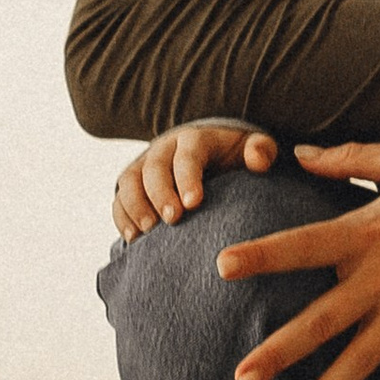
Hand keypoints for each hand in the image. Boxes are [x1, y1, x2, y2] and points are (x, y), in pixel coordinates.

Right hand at [113, 120, 277, 236]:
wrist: (210, 155)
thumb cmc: (236, 156)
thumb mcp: (252, 148)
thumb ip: (260, 151)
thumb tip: (259, 161)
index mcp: (194, 140)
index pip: (187, 156)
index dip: (188, 178)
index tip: (194, 203)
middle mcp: (164, 149)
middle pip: (154, 168)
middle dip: (160, 194)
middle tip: (172, 220)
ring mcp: (144, 165)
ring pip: (130, 181)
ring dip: (136, 206)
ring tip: (147, 232)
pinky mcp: (133, 184)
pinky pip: (119, 198)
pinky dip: (122, 217)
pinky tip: (133, 239)